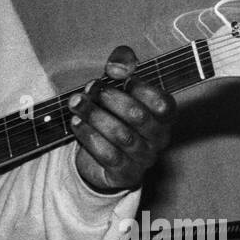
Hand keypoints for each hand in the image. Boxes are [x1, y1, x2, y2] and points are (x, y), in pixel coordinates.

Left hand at [69, 45, 175, 192]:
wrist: (100, 155)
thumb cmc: (113, 113)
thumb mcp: (118, 84)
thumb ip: (122, 65)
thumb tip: (116, 67)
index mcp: (163, 116)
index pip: (162, 103)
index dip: (140, 88)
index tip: (116, 76)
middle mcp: (159, 138)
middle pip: (138, 117)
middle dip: (110, 100)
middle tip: (90, 89)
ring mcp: (144, 158)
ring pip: (121, 136)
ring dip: (95, 116)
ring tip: (76, 103)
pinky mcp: (125, 174)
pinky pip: (108, 155)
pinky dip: (89, 136)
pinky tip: (76, 123)